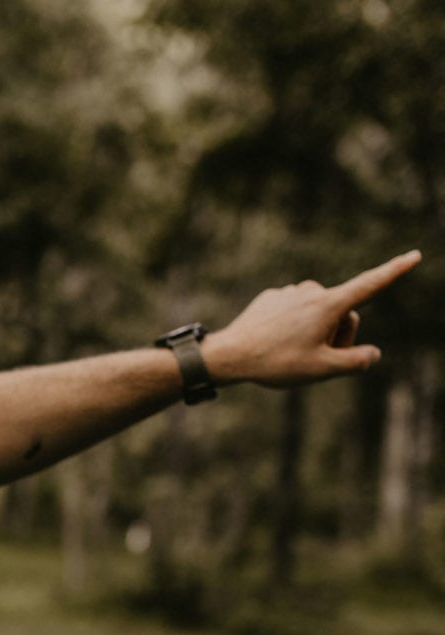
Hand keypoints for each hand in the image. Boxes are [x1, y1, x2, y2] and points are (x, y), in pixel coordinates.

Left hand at [202, 249, 420, 388]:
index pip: (370, 286)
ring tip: (290, 351)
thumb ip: (355, 362)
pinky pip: (293, 313)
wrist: (229, 356)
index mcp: (328, 305)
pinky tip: (273, 342)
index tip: (414, 255)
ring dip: (314, 331)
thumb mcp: (322, 370)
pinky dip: (292, 327)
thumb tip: (372, 354)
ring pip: (317, 313)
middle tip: (315, 358)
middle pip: (342, 313)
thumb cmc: (276, 363)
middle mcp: (312, 291)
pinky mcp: (272, 298)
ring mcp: (290, 292)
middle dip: (337, 334)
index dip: (394, 272)